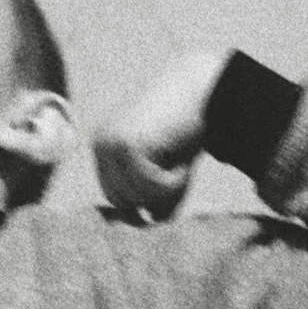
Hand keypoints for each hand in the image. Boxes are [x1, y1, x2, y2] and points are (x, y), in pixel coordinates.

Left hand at [92, 48, 226, 221]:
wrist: (205, 85)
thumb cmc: (189, 125)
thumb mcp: (168, 165)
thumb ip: (156, 193)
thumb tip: (149, 222)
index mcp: (105, 145)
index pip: (115, 195)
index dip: (143, 203)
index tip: (165, 203)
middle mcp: (102, 143)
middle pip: (122, 200)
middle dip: (154, 199)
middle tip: (180, 178)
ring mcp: (111, 143)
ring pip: (136, 196)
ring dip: (167, 191)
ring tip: (183, 164)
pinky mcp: (128, 144)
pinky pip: (151, 187)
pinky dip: (175, 182)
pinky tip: (184, 160)